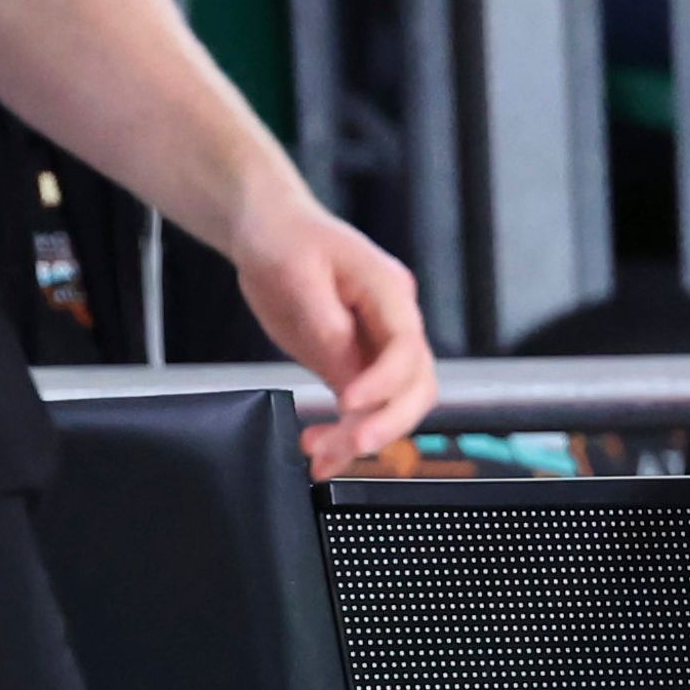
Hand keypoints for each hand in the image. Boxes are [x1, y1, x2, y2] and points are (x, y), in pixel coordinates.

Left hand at [230, 189, 433, 475]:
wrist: (271, 230)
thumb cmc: (283, 240)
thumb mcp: (294, 272)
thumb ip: (324, 324)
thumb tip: (346, 378)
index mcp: (387, 291)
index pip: (407, 345)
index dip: (385, 380)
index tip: (348, 404)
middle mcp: (394, 322)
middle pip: (418, 384)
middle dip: (388, 422)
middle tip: (347, 448)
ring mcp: (378, 346)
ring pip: (396, 404)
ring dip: (364, 436)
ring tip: (319, 459)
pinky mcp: (355, 364)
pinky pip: (364, 409)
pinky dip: (346, 436)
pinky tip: (321, 455)